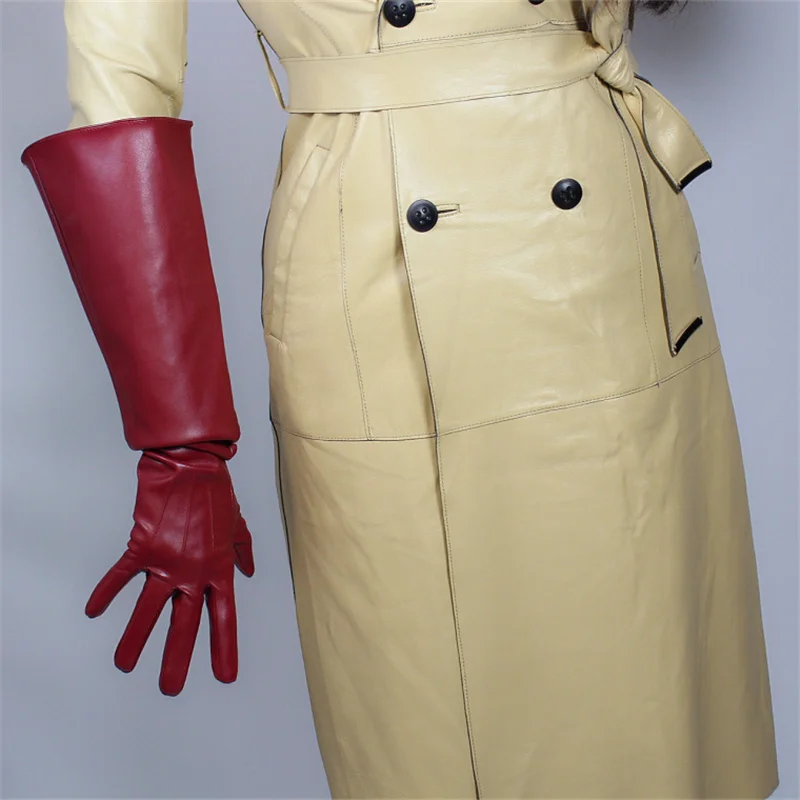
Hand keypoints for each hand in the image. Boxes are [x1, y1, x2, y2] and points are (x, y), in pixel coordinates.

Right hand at [84, 443, 254, 695]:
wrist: (191, 465)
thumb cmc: (218, 493)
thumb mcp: (239, 525)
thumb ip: (243, 551)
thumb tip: (248, 571)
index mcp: (220, 568)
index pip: (224, 616)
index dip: (224, 647)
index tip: (224, 675)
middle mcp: (194, 572)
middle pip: (185, 624)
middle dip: (177, 658)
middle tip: (170, 687)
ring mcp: (167, 561)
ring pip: (148, 609)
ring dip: (135, 638)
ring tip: (125, 664)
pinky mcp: (143, 547)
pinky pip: (122, 576)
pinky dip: (107, 592)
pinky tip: (94, 611)